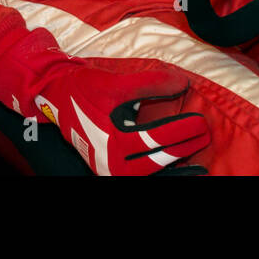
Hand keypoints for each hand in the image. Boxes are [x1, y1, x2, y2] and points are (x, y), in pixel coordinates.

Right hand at [0, 28, 210, 174]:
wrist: (54, 96)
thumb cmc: (85, 88)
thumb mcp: (117, 82)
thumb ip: (152, 83)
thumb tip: (183, 84)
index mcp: (112, 140)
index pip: (156, 138)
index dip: (181, 129)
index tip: (200, 120)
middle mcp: (111, 162)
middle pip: (157, 160)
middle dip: (183, 148)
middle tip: (205, 134)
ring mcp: (110, 170)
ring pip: (151, 174)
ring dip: (175, 169)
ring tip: (200, 165)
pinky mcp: (110, 170)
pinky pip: (142, 176)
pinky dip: (162, 175)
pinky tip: (180, 173)